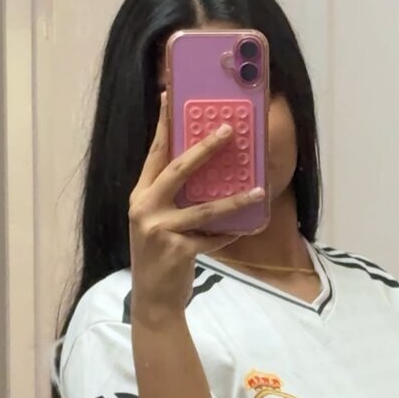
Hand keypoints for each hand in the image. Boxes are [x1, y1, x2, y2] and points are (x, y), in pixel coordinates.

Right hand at [128, 90, 265, 322]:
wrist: (153, 300)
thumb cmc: (160, 257)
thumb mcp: (157, 223)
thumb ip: (172, 200)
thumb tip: (207, 172)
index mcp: (140, 196)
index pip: (153, 155)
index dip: (161, 126)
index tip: (168, 97)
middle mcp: (145, 209)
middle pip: (177, 171)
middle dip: (204, 149)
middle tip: (227, 130)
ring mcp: (159, 231)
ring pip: (204, 209)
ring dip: (234, 200)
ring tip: (258, 190)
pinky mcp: (177, 251)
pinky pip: (212, 237)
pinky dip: (231, 233)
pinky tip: (249, 227)